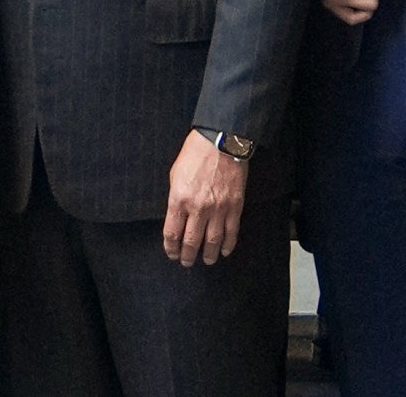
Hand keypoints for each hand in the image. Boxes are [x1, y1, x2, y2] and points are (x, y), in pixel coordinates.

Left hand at [161, 136, 247, 266]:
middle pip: (191, 242)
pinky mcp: (234, 207)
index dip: (171, 248)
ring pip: (212, 241)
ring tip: (206, 261)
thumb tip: (176, 218)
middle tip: (187, 262)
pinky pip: (231, 232)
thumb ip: (176, 199)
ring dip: (208, 255)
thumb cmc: (195, 155)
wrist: (220, 143)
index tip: (172, 253)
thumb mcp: (175, 175)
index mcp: (179, 199)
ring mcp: (218, 209)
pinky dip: (228, 245)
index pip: (172, 233)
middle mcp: (198, 208)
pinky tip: (224, 251)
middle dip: (188, 256)